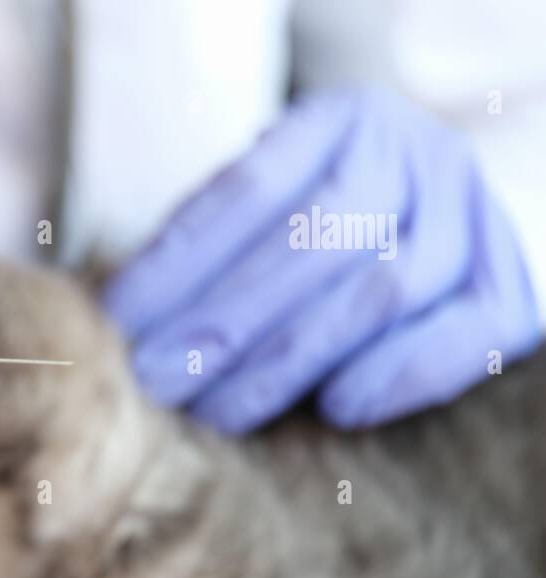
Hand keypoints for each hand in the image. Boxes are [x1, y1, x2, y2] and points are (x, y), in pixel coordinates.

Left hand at [106, 88, 540, 431]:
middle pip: (315, 239)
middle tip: (155, 384)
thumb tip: (114, 323)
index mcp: (337, 120)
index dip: (177, 262)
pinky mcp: (510, 285)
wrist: (420, 231)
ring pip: (383, 288)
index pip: (248, 189)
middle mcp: (414, 152)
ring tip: (217, 414)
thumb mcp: (257, 215)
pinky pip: (472, 334)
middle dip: (223, 322)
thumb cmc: (305, 236)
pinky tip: (338, 410)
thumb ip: (201, 252)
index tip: (114, 327)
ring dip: (291, 361)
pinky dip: (403, 374)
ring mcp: (470, 215)